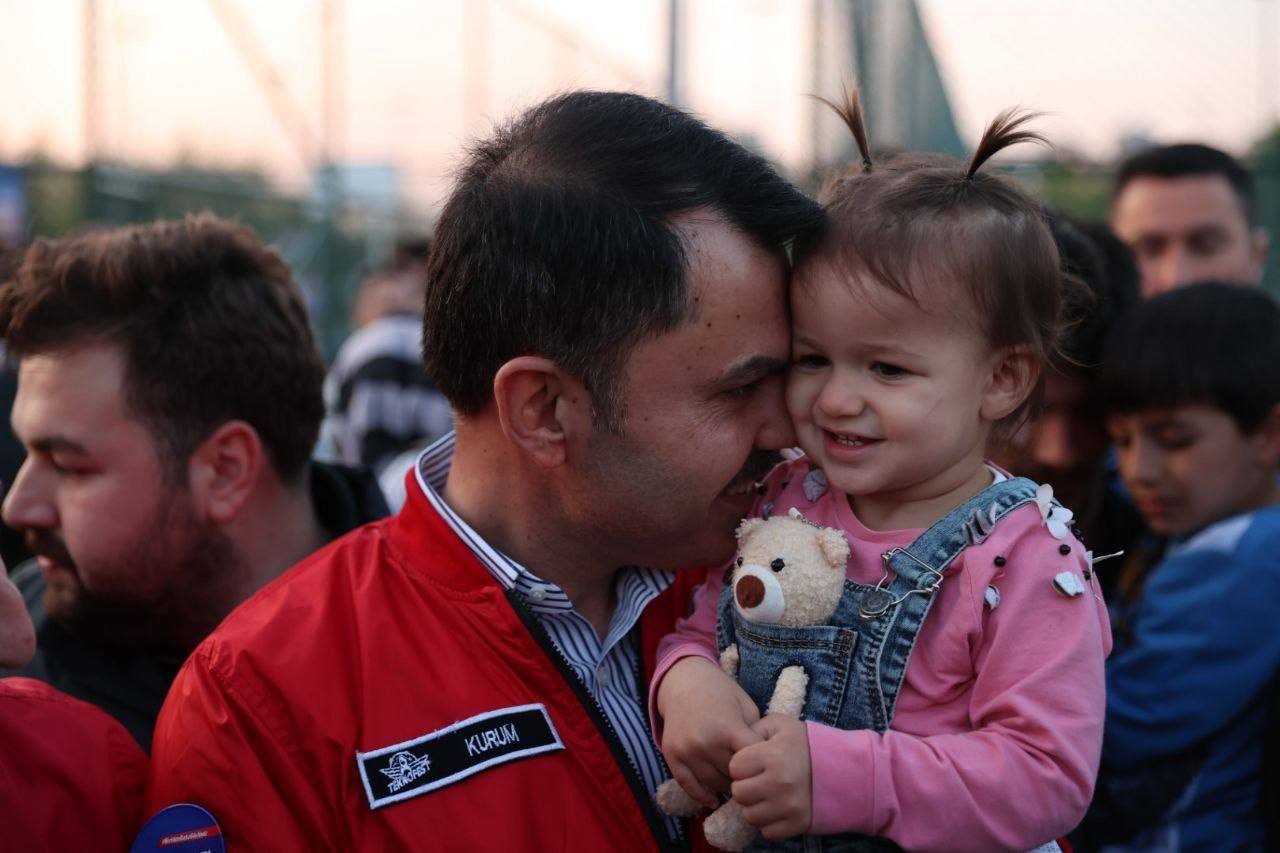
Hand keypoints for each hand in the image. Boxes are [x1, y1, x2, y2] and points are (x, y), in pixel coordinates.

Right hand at [656, 656, 761, 808]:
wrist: (683, 680)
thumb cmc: (721, 691)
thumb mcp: (746, 706)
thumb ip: (755, 733)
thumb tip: (765, 761)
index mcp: (728, 728)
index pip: (752, 761)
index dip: (763, 766)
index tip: (768, 768)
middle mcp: (706, 742)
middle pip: (733, 776)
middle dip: (746, 778)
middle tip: (754, 780)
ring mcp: (687, 750)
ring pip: (713, 783)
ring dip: (727, 787)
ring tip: (737, 787)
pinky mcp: (672, 755)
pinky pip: (688, 785)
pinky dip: (701, 796)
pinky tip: (713, 800)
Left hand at [729, 714, 812, 840]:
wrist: (847, 769)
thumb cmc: (808, 744)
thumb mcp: (781, 725)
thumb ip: (754, 729)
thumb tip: (735, 744)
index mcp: (773, 755)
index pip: (734, 768)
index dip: (741, 765)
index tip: (752, 764)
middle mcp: (779, 782)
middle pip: (739, 794)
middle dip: (745, 787)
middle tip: (758, 781)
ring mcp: (789, 806)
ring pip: (750, 816)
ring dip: (755, 807)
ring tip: (768, 795)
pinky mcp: (798, 824)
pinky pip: (768, 832)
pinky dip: (770, 823)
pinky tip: (778, 809)